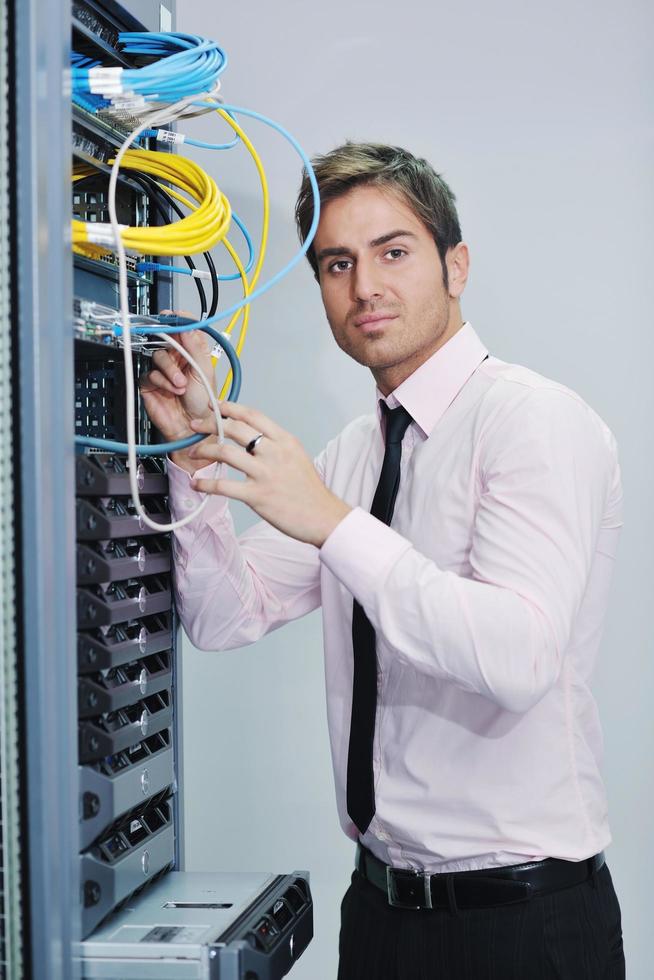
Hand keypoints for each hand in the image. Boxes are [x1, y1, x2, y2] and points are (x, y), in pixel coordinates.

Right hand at [138, 327, 216, 470]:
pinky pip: (150, 374)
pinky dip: (162, 381)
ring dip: (170, 370)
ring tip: (181, 384)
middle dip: (172, 349)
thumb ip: (195, 348)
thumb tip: (187, 326)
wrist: (192, 428)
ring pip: (158, 357)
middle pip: (166, 341)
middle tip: (176, 351)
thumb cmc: (203, 406)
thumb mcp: (204, 373)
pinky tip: (172, 390)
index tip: (172, 316)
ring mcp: (163, 372)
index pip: (183, 332)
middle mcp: (177, 361)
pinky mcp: (151, 384)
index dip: (177, 322)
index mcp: (192, 355)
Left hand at [187, 402, 351, 546]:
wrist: (324, 517)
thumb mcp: (297, 457)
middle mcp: (274, 452)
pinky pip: (224, 485)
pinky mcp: (257, 496)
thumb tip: (250, 439)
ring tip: (193, 453)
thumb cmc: (309, 490)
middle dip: (209, 423)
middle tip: (195, 426)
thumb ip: (275, 445)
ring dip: (203, 451)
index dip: (230, 407)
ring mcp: (265, 474)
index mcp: (285, 440)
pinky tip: (197, 484)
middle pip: (234, 428)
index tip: (214, 405)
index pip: (252, 415)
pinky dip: (205, 484)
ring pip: (225, 452)